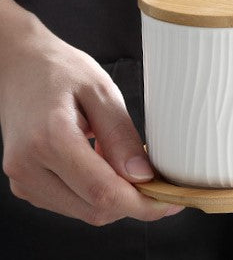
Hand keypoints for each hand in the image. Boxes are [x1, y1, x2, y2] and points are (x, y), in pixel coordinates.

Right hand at [0, 12, 182, 225]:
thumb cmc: (59, 70)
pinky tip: (104, 165)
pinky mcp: (24, 183)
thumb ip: (122, 136)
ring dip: (115, 198)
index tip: (173, 200)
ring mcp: (22, 178)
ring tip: (124, 162)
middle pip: (95, 209)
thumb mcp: (101, 91)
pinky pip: (70, 204)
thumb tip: (144, 176)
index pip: (104, 192)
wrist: (16, 64)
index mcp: (49, 139)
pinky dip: (95, 194)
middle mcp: (28, 166)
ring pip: (84, 212)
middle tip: (159, 181)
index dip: (143, 204)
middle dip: (134, 202)